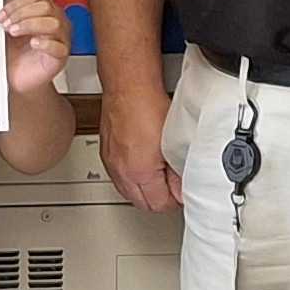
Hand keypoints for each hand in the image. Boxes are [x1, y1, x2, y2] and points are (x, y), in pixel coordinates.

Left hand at [0, 0, 69, 95]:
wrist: (17, 78)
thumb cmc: (16, 53)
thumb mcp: (7, 29)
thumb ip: (8, 14)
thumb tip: (3, 2)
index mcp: (44, 13)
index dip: (17, 4)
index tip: (2, 15)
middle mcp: (55, 23)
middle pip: (45, 7)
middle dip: (22, 14)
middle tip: (7, 25)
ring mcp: (60, 39)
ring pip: (54, 24)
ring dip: (30, 25)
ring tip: (14, 32)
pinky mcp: (60, 57)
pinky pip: (59, 47)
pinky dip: (45, 43)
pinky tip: (34, 43)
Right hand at [99, 82, 180, 212]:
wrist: (128, 85)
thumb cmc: (148, 105)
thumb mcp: (174, 142)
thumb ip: (178, 171)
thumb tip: (182, 187)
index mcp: (139, 172)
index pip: (160, 204)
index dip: (176, 201)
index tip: (183, 193)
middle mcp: (121, 171)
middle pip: (142, 204)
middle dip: (159, 199)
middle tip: (174, 188)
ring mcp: (111, 163)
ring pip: (129, 192)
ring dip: (145, 190)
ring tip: (160, 177)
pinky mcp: (106, 153)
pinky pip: (119, 177)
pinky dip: (132, 178)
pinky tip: (143, 166)